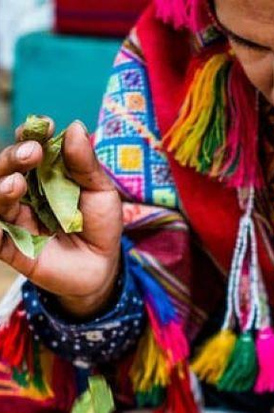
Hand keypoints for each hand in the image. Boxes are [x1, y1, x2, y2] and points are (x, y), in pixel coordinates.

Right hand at [0, 119, 122, 316]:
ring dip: (1, 188)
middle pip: (7, 167)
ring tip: (16, 184)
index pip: (30, 147)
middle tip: (32, 152)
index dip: (32, 134)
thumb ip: (85, 164)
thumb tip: (74, 126)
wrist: (103, 265)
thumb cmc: (100, 223)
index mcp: (44, 172)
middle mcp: (23, 190)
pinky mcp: (10, 246)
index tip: (45, 125)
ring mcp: (15, 217)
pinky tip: (0, 219)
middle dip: (15, 156)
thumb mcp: (100, 191)